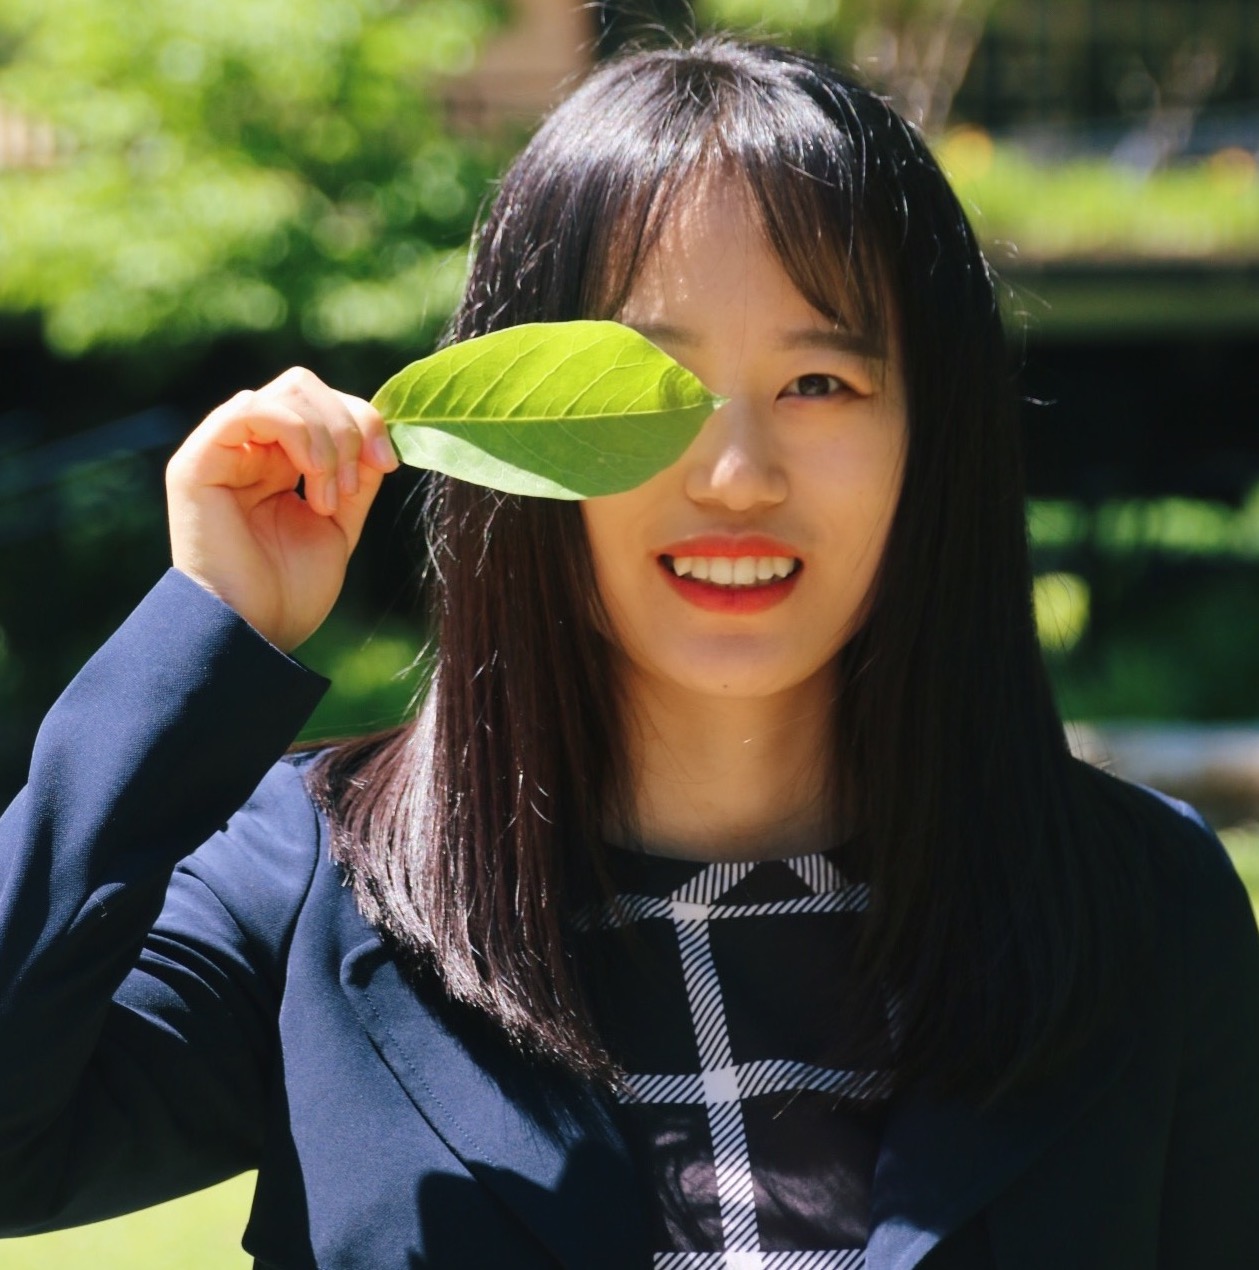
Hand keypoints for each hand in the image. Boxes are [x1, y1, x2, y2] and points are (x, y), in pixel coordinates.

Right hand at [166, 367, 398, 651]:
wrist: (254, 634)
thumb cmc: (290, 593)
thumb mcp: (339, 525)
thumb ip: (357, 476)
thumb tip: (382, 434)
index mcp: (278, 462)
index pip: (325, 403)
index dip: (364, 421)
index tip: (388, 464)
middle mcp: (248, 449)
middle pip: (306, 386)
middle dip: (349, 427)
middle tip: (354, 486)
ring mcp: (221, 451)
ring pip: (288, 392)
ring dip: (328, 441)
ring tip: (329, 498)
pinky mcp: (197, 461)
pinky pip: (249, 408)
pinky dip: (297, 433)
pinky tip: (311, 479)